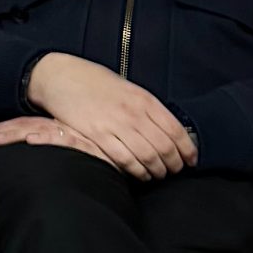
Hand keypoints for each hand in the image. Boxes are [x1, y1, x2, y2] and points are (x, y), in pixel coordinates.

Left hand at [0, 115, 110, 162]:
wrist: (137, 149)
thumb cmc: (108, 152)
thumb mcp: (82, 151)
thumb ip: (66, 151)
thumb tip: (42, 153)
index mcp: (61, 128)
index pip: (28, 126)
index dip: (6, 130)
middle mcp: (64, 129)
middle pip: (26, 127)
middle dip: (1, 133)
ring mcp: (73, 134)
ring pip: (36, 131)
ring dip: (12, 134)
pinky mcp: (86, 142)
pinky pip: (62, 139)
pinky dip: (46, 138)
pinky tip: (31, 140)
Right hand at [25, 53, 196, 180]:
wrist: (61, 76)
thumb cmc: (94, 83)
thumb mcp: (127, 89)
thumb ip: (147, 108)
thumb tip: (167, 130)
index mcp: (144, 99)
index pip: (176, 130)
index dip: (187, 150)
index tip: (190, 160)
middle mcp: (134, 113)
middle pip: (165, 147)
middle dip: (174, 165)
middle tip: (174, 172)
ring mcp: (116, 125)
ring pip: (148, 157)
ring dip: (157, 171)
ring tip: (157, 175)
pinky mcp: (97, 136)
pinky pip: (124, 161)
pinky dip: (136, 172)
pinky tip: (139, 174)